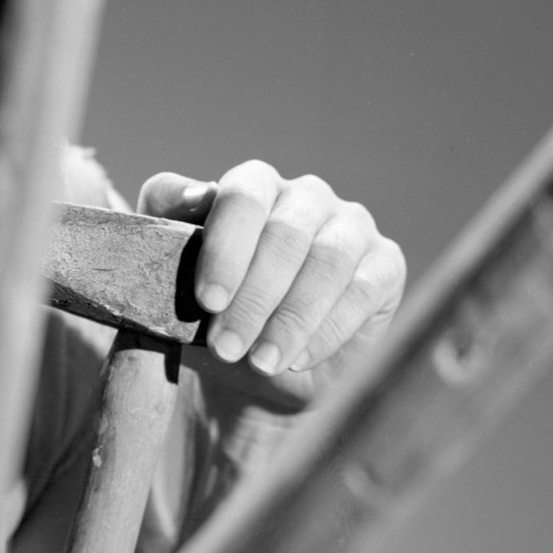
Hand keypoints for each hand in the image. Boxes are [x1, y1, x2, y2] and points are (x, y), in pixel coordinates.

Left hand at [139, 162, 404, 405]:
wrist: (254, 367)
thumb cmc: (211, 308)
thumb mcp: (173, 269)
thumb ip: (166, 219)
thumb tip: (198, 193)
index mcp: (255, 184)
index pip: (243, 196)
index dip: (226, 249)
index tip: (207, 301)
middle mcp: (307, 196)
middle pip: (286, 234)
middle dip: (253, 298)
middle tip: (226, 347)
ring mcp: (352, 227)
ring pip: (327, 262)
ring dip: (290, 319)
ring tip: (260, 362)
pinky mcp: (386, 265)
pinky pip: (363, 291)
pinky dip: (326, 331)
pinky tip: (296, 360)